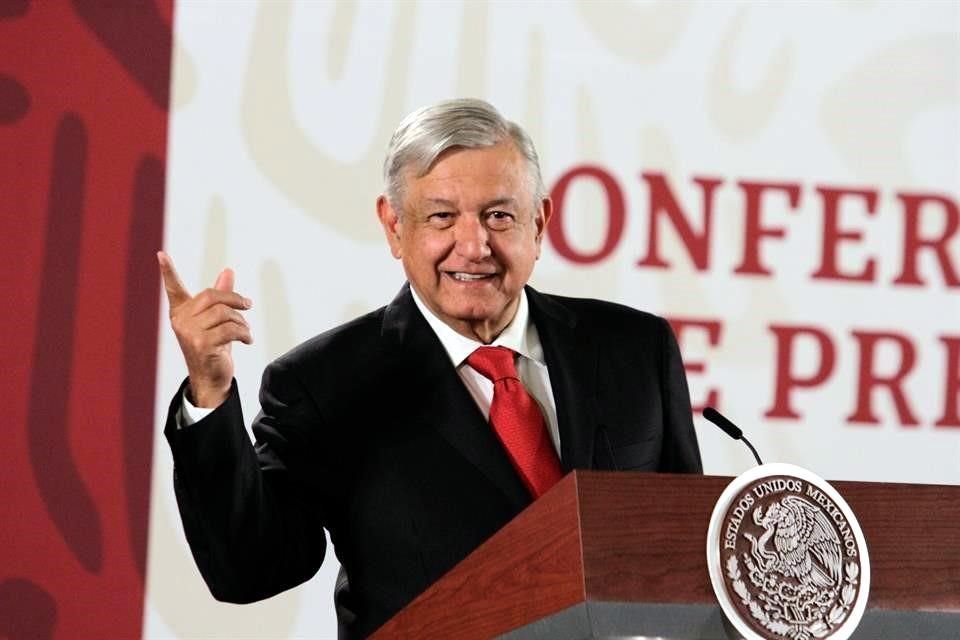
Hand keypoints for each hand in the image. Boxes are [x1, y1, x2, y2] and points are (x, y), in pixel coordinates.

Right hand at [157, 251, 252, 407]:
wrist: (211, 378)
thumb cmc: (213, 347)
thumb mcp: (217, 320)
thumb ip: (221, 296)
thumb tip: (228, 271)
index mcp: (181, 311)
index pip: (173, 288)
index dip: (167, 271)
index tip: (161, 254)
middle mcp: (180, 320)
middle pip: (213, 296)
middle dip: (235, 300)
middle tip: (248, 305)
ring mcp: (189, 332)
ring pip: (225, 313)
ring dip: (242, 321)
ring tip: (245, 331)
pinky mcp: (202, 344)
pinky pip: (231, 329)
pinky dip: (245, 333)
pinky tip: (247, 340)